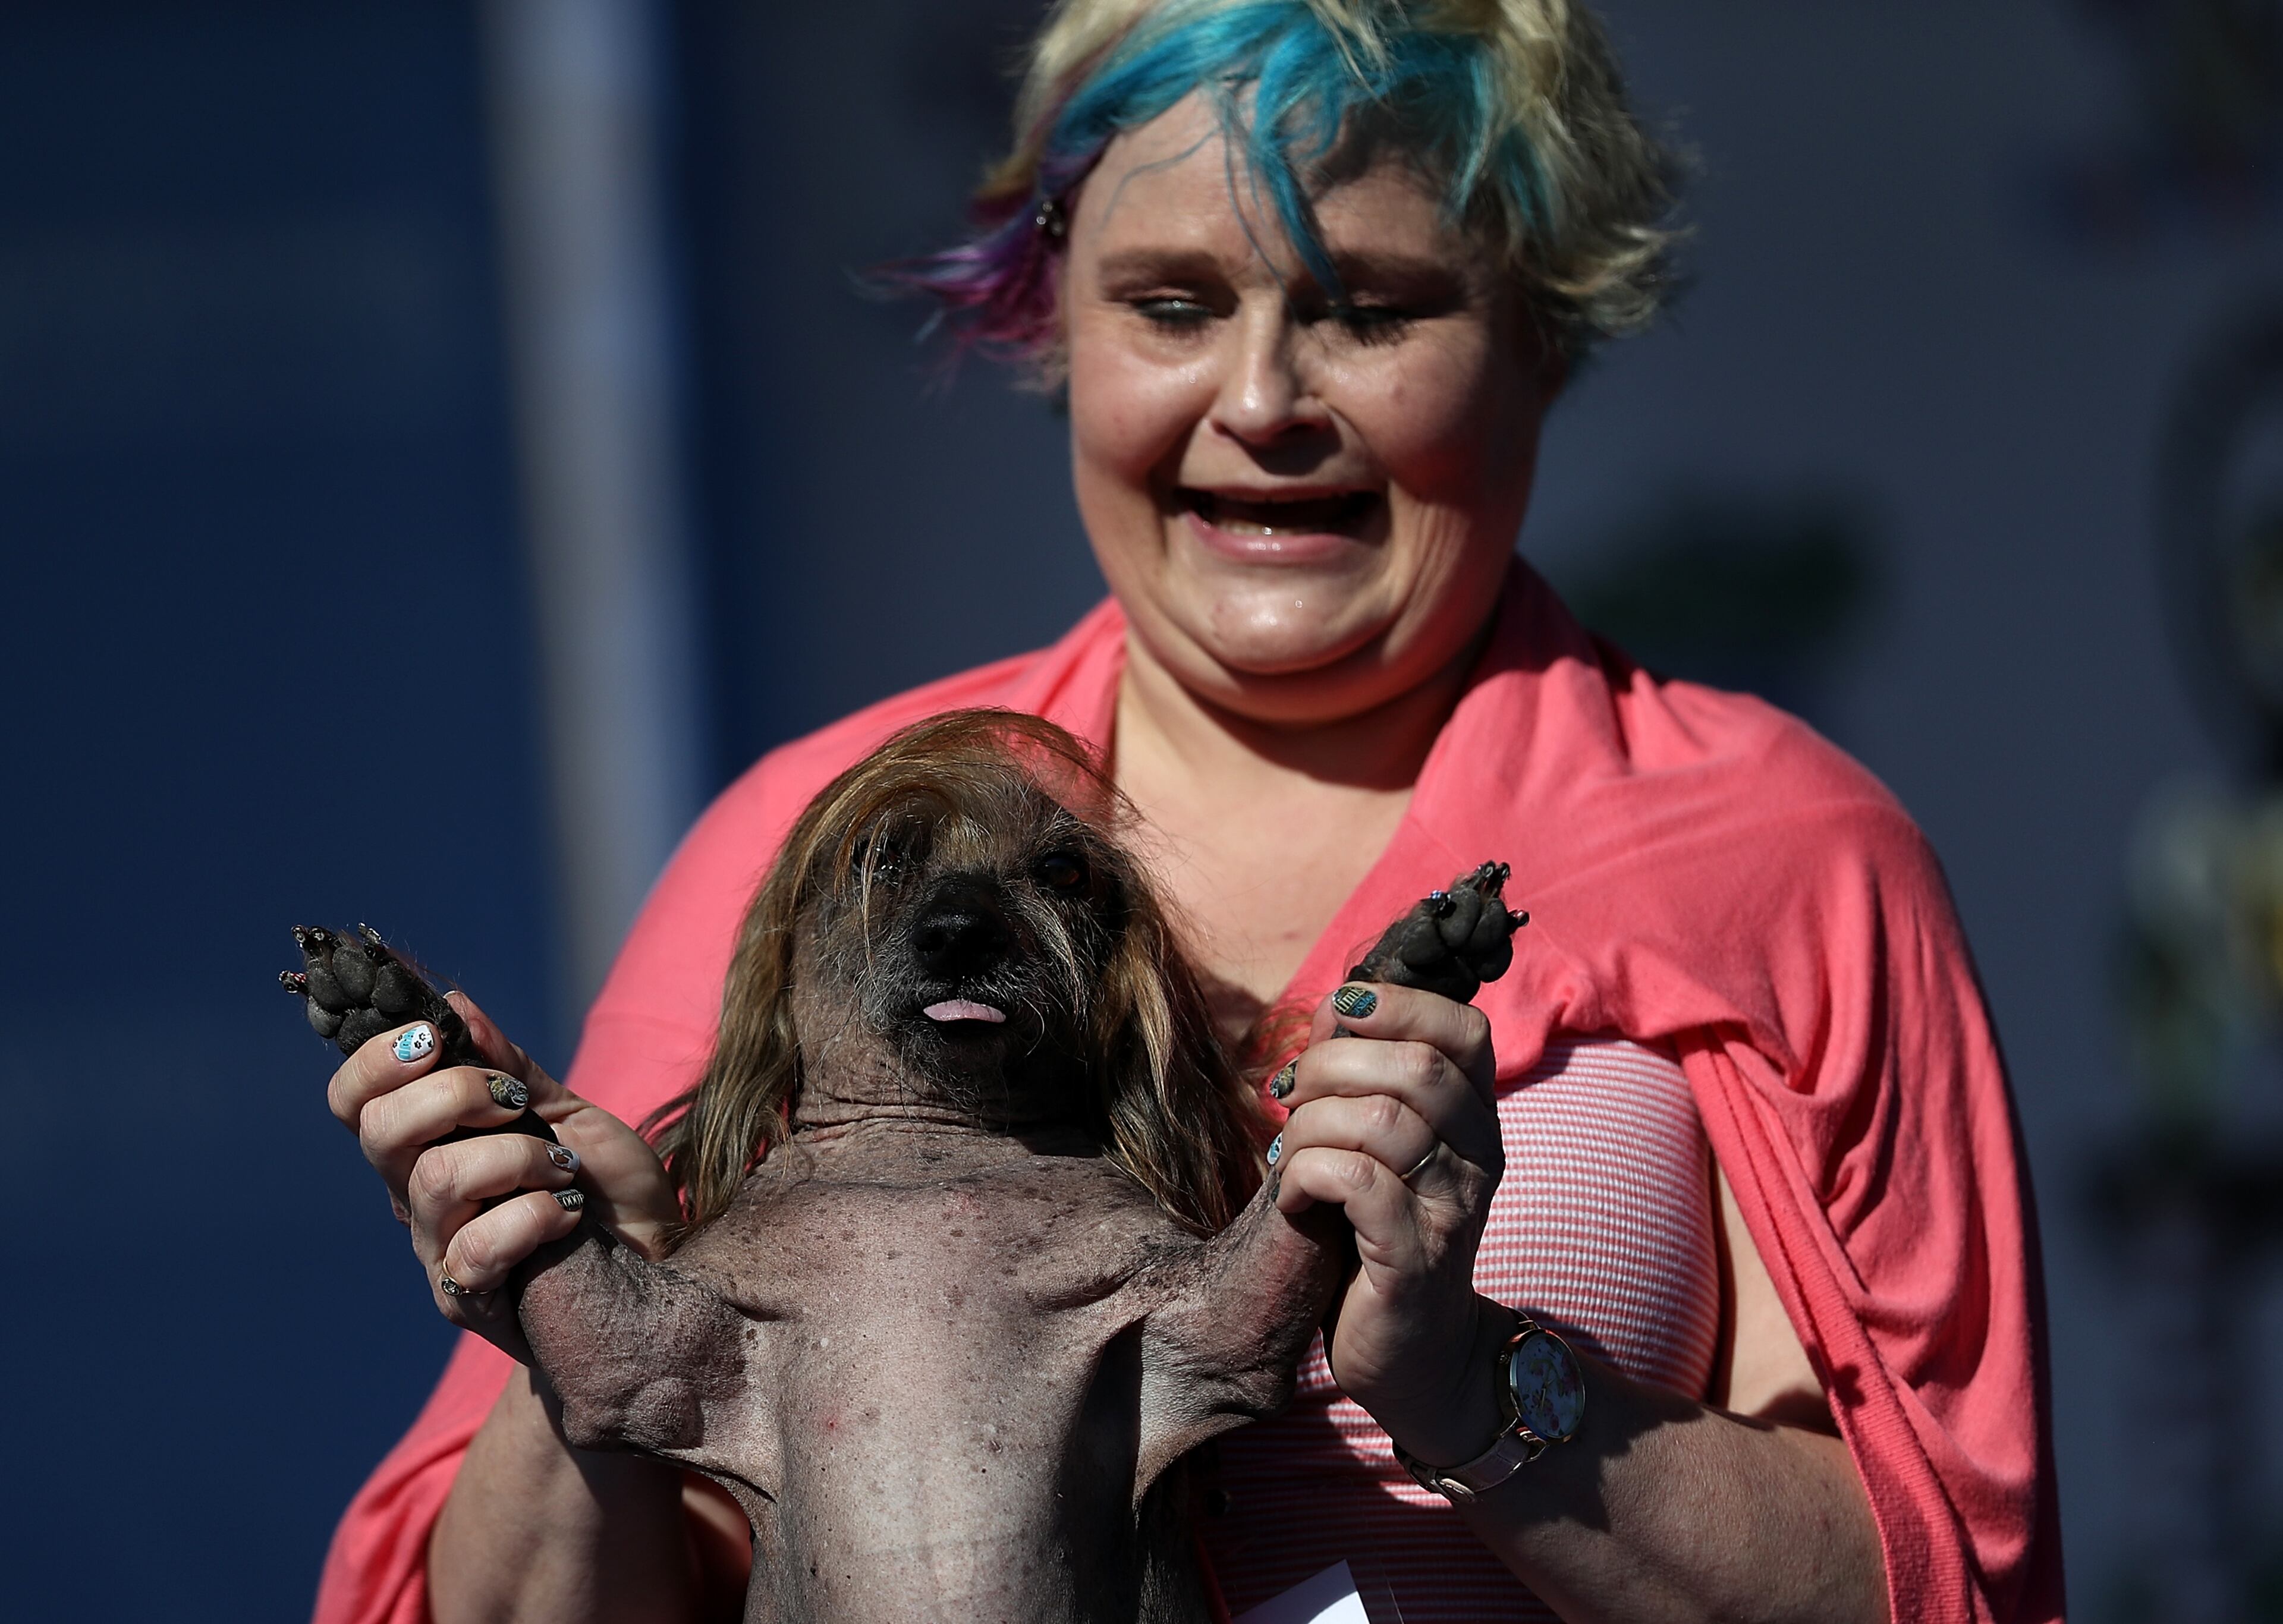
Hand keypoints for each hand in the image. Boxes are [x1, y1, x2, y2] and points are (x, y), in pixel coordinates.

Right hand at [325, 990, 682, 1362]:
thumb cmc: (607, 1188)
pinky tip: (567, 1215)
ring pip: (435, 1180)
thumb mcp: (568, 1113)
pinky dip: (532, 1217)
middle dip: (453, 1094)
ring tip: (560, 1169)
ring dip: (514, 1157)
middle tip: (514, 1104)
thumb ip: (510, 1068)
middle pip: (379, 1132)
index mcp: (427, 1145)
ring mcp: (436, 1250)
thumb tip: (452, 1004)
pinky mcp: (467, 1299)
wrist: (657, 1262)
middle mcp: (414, 1197)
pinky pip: (475, 1247)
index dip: (378, 1061)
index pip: (354, 1101)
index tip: (436, 1039)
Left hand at [1269, 980, 1509, 1464]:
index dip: (1397, 1004)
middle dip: (1333, 1065)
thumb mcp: (1382, 1147)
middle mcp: (1477, 1160)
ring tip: (1287, 1154)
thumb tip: (1335, 1004)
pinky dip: (1310, 1174)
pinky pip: (1358, 1184)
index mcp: (1475, 1122)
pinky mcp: (1412, 1263)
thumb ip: (1364, 1077)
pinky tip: (1295, 1196)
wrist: (1416, 1358)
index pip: (1464, 1030)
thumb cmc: (1380, 1237)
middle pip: (1417, 1067)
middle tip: (1291, 1098)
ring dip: (1311, 1125)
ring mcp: (1450, 1213)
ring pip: (1381, 1121)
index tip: (1337, 1017)